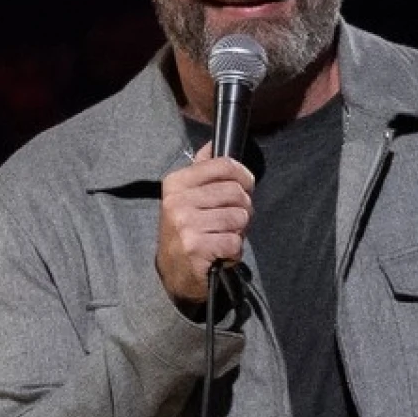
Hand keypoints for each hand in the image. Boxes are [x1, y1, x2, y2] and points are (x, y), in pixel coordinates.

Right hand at [156, 142, 254, 307]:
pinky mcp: (196, 247)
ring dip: (238, 232)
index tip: (246, 186)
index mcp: (176, 183)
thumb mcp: (186, 197)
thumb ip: (201, 171)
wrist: (172, 272)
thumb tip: (214, 144)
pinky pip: (235, 242)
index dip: (243, 175)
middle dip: (243, 209)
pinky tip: (220, 253)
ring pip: (239, 217)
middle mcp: (177, 202)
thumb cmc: (186, 230)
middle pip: (236, 193)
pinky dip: (234, 251)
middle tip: (231, 221)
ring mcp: (185, 225)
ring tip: (222, 237)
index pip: (223, 165)